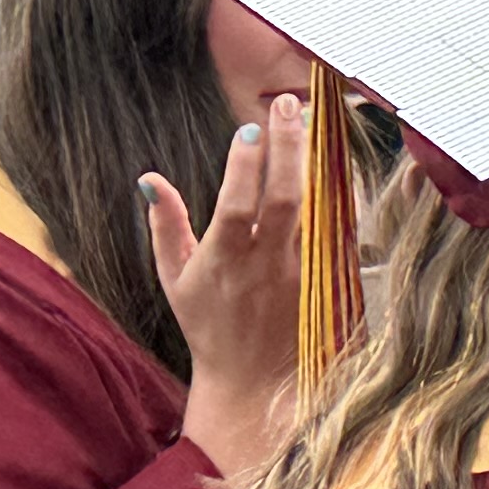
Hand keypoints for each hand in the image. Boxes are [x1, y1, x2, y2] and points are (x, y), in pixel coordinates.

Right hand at [147, 98, 310, 477]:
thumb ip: (165, 226)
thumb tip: (149, 179)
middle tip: (290, 104)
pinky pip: (338, 228)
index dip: (244, 164)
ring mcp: (302, 272)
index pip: (236, 204)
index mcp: (225, 261)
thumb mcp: (173, 280)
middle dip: (288, 145)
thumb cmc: (209, 327)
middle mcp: (267, 264)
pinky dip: (338, 193)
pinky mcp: (329, 280)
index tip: (249, 125)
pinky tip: (336, 162)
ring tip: (316, 118)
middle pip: (285, 197)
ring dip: (317, 162)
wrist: (255, 384)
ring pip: (318, 208)